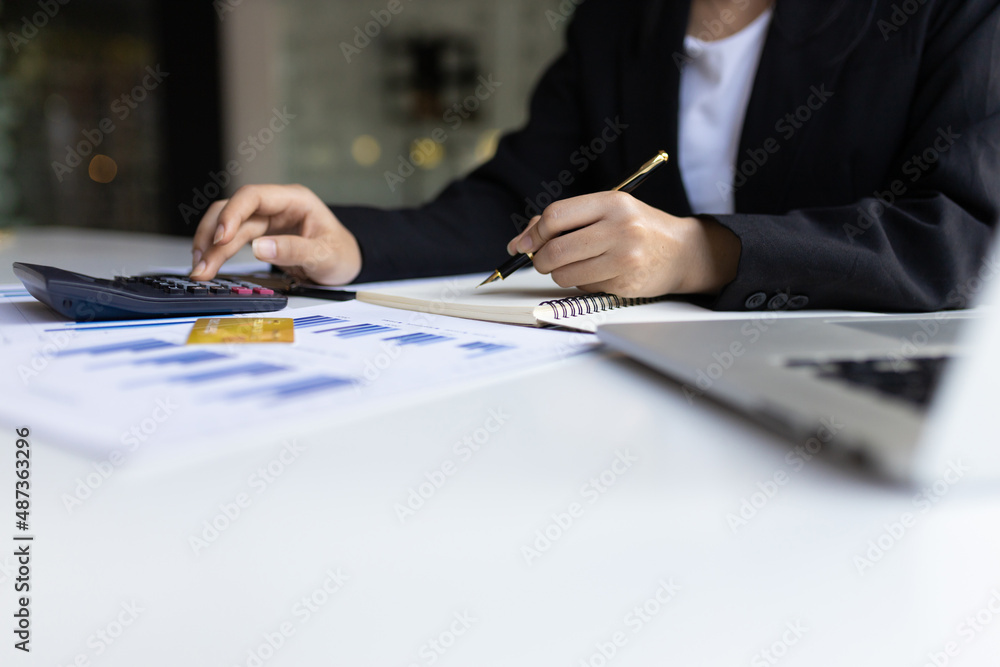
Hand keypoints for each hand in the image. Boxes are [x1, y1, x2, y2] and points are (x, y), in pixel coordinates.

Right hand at [190, 184, 361, 283]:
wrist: (346, 263)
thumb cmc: (342, 254)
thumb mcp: (325, 255)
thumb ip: (295, 250)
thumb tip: (259, 248)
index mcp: (294, 200)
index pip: (253, 196)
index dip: (232, 214)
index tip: (220, 238)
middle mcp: (276, 206)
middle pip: (234, 212)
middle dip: (214, 238)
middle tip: (202, 266)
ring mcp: (267, 220)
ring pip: (228, 226)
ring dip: (210, 246)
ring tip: (200, 270)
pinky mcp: (260, 235)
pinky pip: (232, 239)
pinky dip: (218, 251)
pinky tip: (208, 264)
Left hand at [506, 191, 740, 296]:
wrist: (682, 252)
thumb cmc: (638, 228)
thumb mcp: (607, 211)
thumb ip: (566, 219)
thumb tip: (521, 240)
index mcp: (612, 203)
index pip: (557, 216)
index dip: (535, 232)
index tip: (527, 242)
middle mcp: (620, 229)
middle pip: (556, 250)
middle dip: (541, 259)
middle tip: (543, 260)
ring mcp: (624, 259)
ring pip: (565, 274)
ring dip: (560, 274)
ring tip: (575, 265)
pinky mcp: (625, 284)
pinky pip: (584, 287)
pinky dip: (582, 283)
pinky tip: (600, 273)